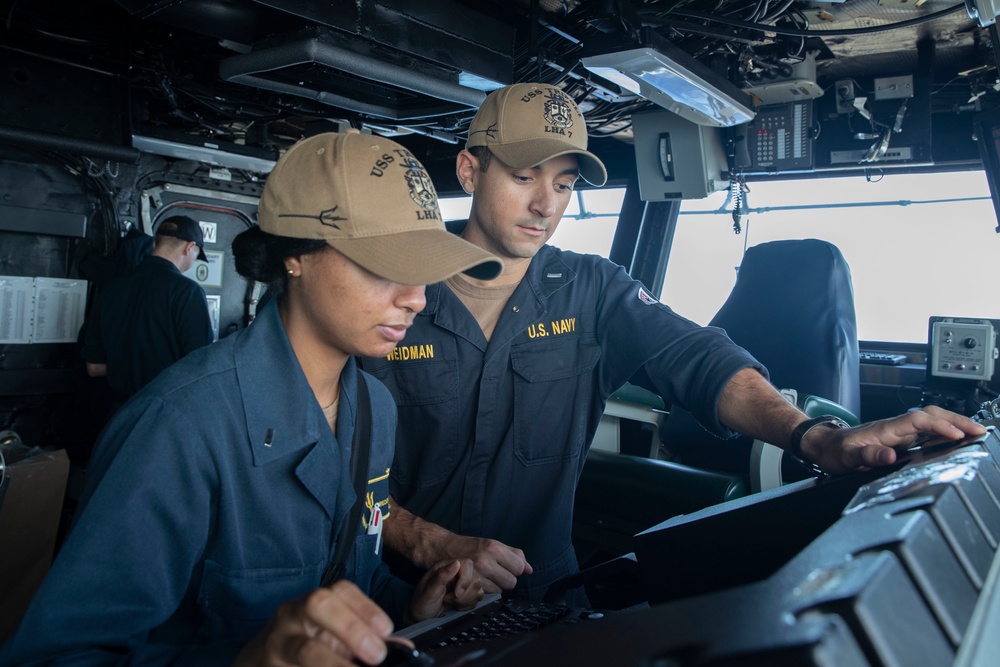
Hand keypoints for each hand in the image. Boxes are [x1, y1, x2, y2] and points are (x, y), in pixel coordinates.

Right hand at [232, 580, 399, 666]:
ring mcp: (278, 644)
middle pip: (318, 605)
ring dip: (335, 663)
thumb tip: (401, 649)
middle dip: (351, 627)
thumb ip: (364, 639)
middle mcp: (292, 616)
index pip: (340, 591)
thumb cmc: (304, 643)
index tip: (386, 630)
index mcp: (313, 603)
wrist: (259, 660)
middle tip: (376, 654)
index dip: (366, 608)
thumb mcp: (332, 636)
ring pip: (304, 648)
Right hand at [383, 501, 531, 593]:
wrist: (441, 549)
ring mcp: (476, 572)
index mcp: (494, 547)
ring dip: (494, 586)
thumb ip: (513, 555)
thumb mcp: (492, 545)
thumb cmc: (468, 547)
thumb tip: (530, 569)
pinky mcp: (468, 583)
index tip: (506, 567)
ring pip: (500, 590)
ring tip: (484, 577)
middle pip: (511, 582)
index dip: (514, 569)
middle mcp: (486, 559)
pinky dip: (483, 591)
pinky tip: (477, 583)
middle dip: (505, 580)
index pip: (519, 567)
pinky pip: (487, 594)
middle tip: (494, 573)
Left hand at [407, 558, 483, 623]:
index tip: (456, 593)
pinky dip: (467, 605)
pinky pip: (478, 597)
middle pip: (475, 578)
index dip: (465, 579)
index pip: (467, 564)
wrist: (421, 618)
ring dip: (465, 600)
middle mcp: (456, 572)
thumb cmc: (421, 603)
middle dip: (463, 594)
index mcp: (445, 566)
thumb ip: (442, 576)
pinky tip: (456, 606)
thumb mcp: (428, 591)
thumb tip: (456, 563)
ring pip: (478, 589)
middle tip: (448, 599)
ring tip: (450, 602)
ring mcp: (462, 583)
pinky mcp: (467, 593)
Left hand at [803, 405, 986, 473]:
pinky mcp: (899, 438)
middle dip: (957, 420)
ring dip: (954, 424)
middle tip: (980, 430)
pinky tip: (956, 439)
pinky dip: (944, 432)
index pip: (918, 421)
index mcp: (885, 429)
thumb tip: (889, 455)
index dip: (939, 426)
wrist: (823, 445)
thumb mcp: (847, 458)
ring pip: (931, 421)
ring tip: (977, 432)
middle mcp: (894, 427)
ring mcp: (898, 431)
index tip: (958, 435)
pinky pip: (926, 431)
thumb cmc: (835, 451)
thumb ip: (867, 457)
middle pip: (931, 416)